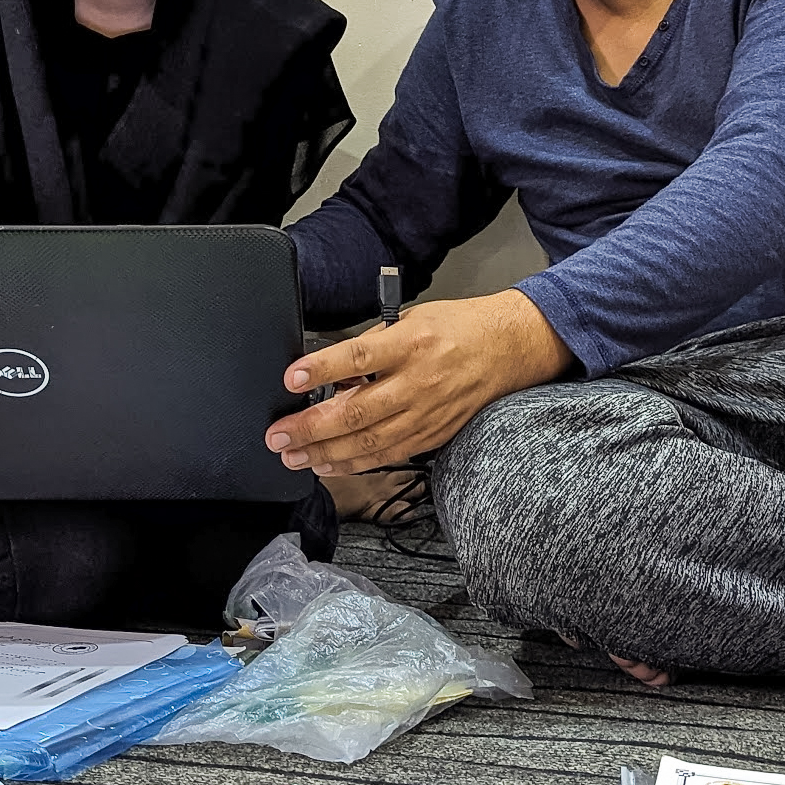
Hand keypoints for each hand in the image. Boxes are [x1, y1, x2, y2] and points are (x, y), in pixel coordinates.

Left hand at [264, 288, 572, 475]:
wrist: (506, 348)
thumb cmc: (456, 328)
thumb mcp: (411, 319)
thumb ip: (372, 346)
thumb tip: (329, 373)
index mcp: (411, 342)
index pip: (359, 357)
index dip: (322, 369)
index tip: (291, 379)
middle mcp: (419, 380)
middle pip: (358, 409)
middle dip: (312, 426)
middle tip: (278, 435)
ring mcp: (427, 412)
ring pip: (370, 441)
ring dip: (326, 453)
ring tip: (294, 456)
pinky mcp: (434, 433)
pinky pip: (389, 455)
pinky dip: (355, 464)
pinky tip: (328, 465)